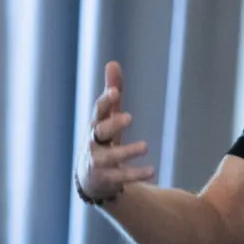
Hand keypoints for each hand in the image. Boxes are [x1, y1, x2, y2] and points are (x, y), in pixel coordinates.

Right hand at [76, 61, 156, 201]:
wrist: (91, 179)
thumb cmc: (102, 141)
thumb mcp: (107, 117)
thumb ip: (112, 92)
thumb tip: (113, 63)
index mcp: (95, 126)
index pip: (98, 111)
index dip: (105, 101)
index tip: (116, 93)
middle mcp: (92, 143)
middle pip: (99, 132)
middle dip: (113, 124)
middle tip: (129, 117)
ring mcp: (97, 163)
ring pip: (110, 157)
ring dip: (127, 151)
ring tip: (146, 146)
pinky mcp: (106, 180)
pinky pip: (121, 177)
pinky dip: (135, 174)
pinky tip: (152, 171)